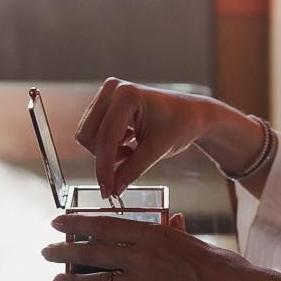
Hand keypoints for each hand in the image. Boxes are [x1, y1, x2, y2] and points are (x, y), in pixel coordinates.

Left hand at [41, 211, 280, 280]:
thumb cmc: (218, 264)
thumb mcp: (192, 240)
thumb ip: (173, 231)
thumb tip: (169, 219)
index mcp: (153, 233)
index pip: (104, 224)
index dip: (76, 223)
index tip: (57, 222)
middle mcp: (144, 256)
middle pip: (92, 251)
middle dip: (64, 251)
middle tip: (46, 252)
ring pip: (96, 280)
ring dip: (71, 280)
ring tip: (55, 280)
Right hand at [76, 77, 213, 197]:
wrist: (191, 113)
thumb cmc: (180, 124)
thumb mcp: (157, 150)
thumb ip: (132, 170)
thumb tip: (112, 190)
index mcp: (127, 95)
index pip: (105, 137)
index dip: (104, 167)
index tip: (106, 191)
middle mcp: (113, 89)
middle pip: (89, 135)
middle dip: (105, 158)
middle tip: (127, 165)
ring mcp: (108, 94)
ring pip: (88, 134)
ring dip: (107, 152)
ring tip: (132, 151)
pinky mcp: (107, 102)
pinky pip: (95, 131)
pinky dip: (109, 145)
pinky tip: (129, 145)